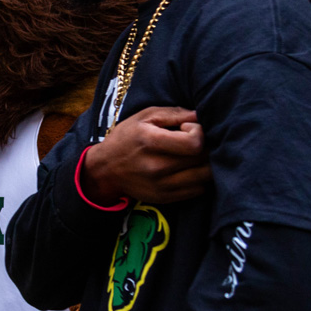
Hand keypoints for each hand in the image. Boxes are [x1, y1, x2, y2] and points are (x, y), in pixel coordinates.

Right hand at [82, 107, 210, 204]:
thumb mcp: (144, 117)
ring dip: (205, 164)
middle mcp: (157, 167)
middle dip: (204, 146)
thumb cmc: (126, 138)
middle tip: (191, 141)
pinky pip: (199, 190)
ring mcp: (162, 185)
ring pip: (205, 176)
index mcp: (151, 142)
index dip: (198, 132)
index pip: (194, 143)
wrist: (105, 169)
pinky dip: (198, 178)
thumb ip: (173, 113)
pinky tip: (186, 170)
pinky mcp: (166, 198)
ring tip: (192, 156)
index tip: (187, 128)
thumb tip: (200, 115)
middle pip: (203, 159)